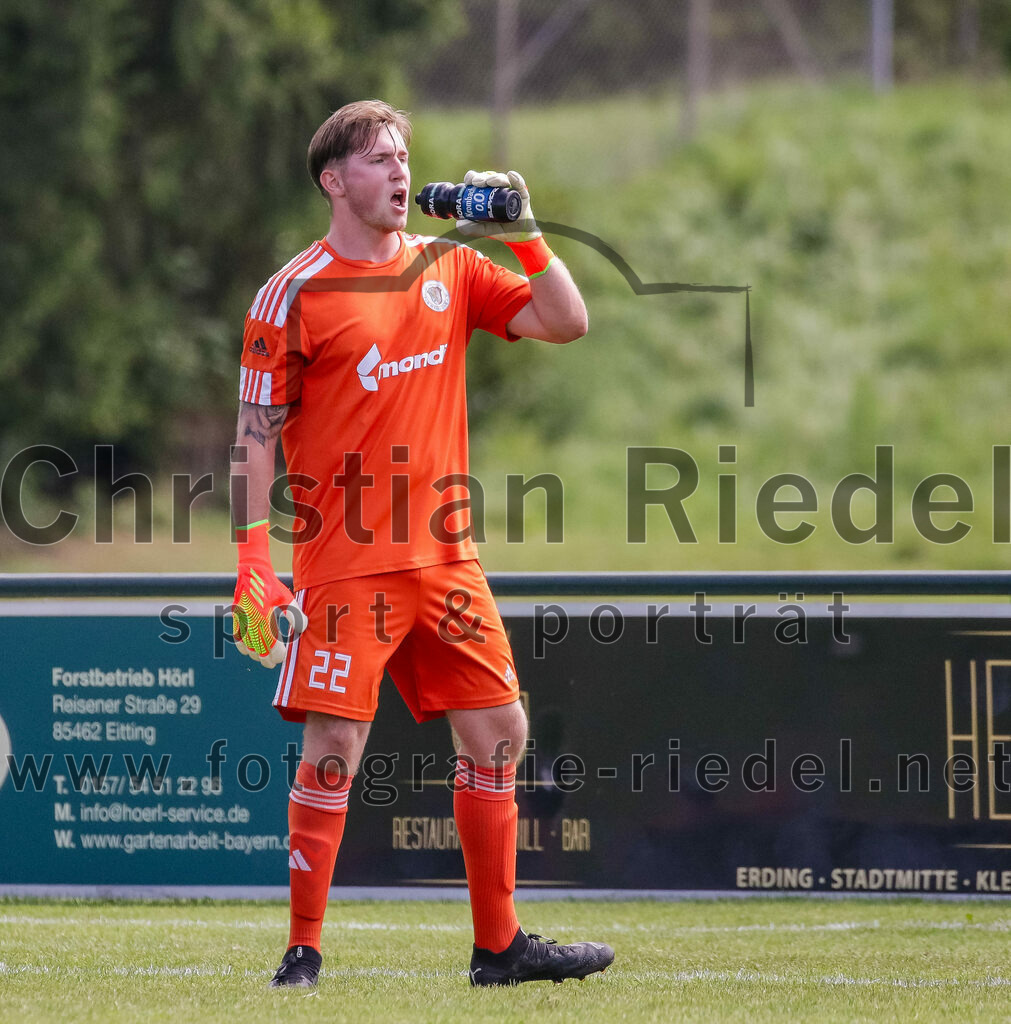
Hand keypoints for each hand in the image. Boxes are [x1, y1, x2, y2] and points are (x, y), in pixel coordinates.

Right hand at [232, 523, 306, 668]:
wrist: (252, 573)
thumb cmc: (271, 586)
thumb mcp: (287, 599)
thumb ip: (295, 615)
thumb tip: (303, 628)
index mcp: (264, 618)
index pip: (270, 643)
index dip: (276, 654)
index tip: (282, 658)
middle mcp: (251, 622)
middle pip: (258, 648)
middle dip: (265, 658)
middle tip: (273, 664)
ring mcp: (242, 620)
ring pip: (247, 645)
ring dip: (255, 654)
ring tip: (263, 659)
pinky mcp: (237, 618)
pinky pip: (238, 637)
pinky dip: (242, 646)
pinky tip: (248, 651)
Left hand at [455, 169, 540, 243]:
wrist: (519, 236)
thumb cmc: (501, 229)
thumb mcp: (485, 230)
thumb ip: (473, 229)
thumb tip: (459, 224)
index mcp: (487, 194)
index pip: (478, 181)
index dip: (472, 178)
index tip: (468, 182)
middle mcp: (497, 189)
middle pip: (488, 178)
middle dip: (482, 178)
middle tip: (477, 183)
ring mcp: (510, 190)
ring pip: (502, 179)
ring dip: (496, 178)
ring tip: (490, 182)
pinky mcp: (522, 194)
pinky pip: (520, 185)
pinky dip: (516, 179)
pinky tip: (511, 176)